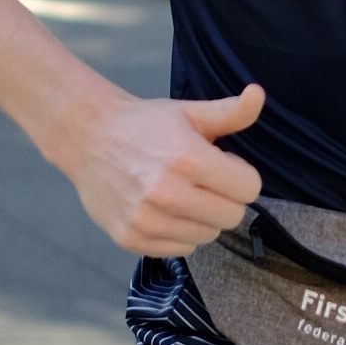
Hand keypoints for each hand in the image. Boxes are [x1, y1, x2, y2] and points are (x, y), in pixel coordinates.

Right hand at [64, 85, 265, 253]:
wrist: (88, 137)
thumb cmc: (145, 125)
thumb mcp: (190, 113)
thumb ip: (231, 112)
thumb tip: (258, 95)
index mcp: (189, 159)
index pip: (249, 189)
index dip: (240, 175)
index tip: (220, 164)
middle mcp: (168, 193)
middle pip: (232, 216)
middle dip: (224, 198)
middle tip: (201, 180)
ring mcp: (147, 220)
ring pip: (208, 236)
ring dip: (202, 217)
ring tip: (179, 193)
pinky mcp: (131, 238)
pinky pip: (180, 249)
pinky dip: (178, 233)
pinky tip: (162, 210)